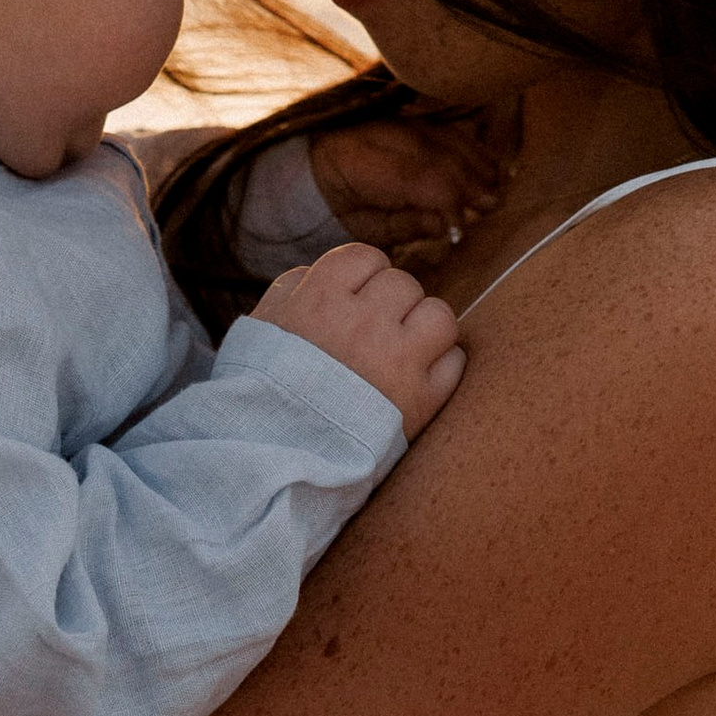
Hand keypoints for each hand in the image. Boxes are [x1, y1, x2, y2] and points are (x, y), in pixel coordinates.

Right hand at [251, 241, 464, 441]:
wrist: (273, 457)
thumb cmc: (260, 390)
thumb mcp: (260, 327)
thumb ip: (292, 290)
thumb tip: (319, 273)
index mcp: (322, 300)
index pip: (364, 257)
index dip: (363, 276)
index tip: (356, 299)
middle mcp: (364, 323)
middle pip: (404, 285)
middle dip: (393, 305)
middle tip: (377, 332)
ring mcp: (397, 361)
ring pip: (439, 316)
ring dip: (426, 328)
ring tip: (406, 349)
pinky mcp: (421, 401)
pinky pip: (454, 362)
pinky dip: (442, 367)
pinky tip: (419, 378)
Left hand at [308, 105, 514, 268]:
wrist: (318, 163)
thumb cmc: (344, 205)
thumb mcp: (364, 227)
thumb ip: (404, 225)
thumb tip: (446, 225)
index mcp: (360, 160)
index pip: (417, 177)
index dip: (447, 202)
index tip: (461, 229)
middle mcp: (381, 131)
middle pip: (439, 154)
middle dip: (470, 182)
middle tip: (491, 208)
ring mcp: (398, 118)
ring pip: (448, 137)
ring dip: (478, 163)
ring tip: (496, 191)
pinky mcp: (412, 115)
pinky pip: (449, 128)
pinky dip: (473, 148)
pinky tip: (490, 167)